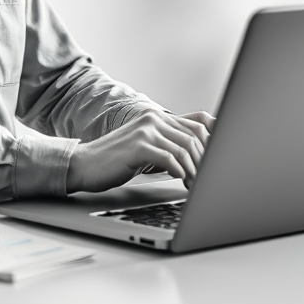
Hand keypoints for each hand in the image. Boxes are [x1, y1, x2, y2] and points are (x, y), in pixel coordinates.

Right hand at [66, 109, 214, 192]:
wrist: (85, 164)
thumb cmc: (117, 160)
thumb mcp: (147, 148)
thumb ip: (169, 145)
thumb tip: (199, 157)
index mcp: (158, 117)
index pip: (198, 125)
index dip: (212, 144)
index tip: (219, 163)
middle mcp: (154, 118)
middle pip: (196, 136)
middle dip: (206, 161)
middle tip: (207, 181)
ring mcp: (146, 130)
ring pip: (185, 148)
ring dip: (194, 170)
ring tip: (194, 186)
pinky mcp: (138, 145)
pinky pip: (169, 158)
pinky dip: (179, 171)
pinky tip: (180, 180)